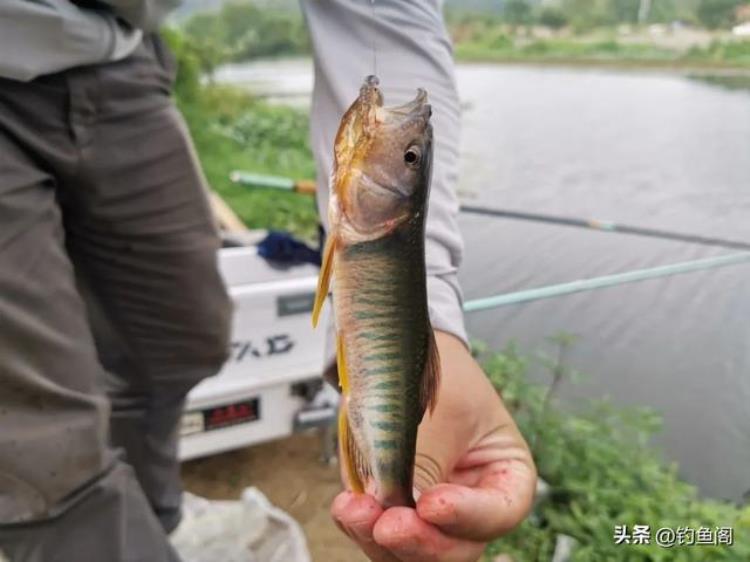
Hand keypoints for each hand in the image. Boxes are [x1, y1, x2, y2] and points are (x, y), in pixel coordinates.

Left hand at [331, 331, 536, 561]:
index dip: (467, 517)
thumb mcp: (442, 411)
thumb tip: (398, 510)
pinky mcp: (394, 509)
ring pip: (415, 551)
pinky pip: (380, 535)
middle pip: (457, 547)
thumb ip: (425, 462)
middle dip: (420, 542)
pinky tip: (348, 507)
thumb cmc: (439, 376)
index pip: (500, 512)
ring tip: (357, 511)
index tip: (432, 505)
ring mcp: (432, 512)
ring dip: (382, 540)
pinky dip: (362, 527)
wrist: (402, 354)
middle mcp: (472, 503)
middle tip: (388, 524)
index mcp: (505, 474)